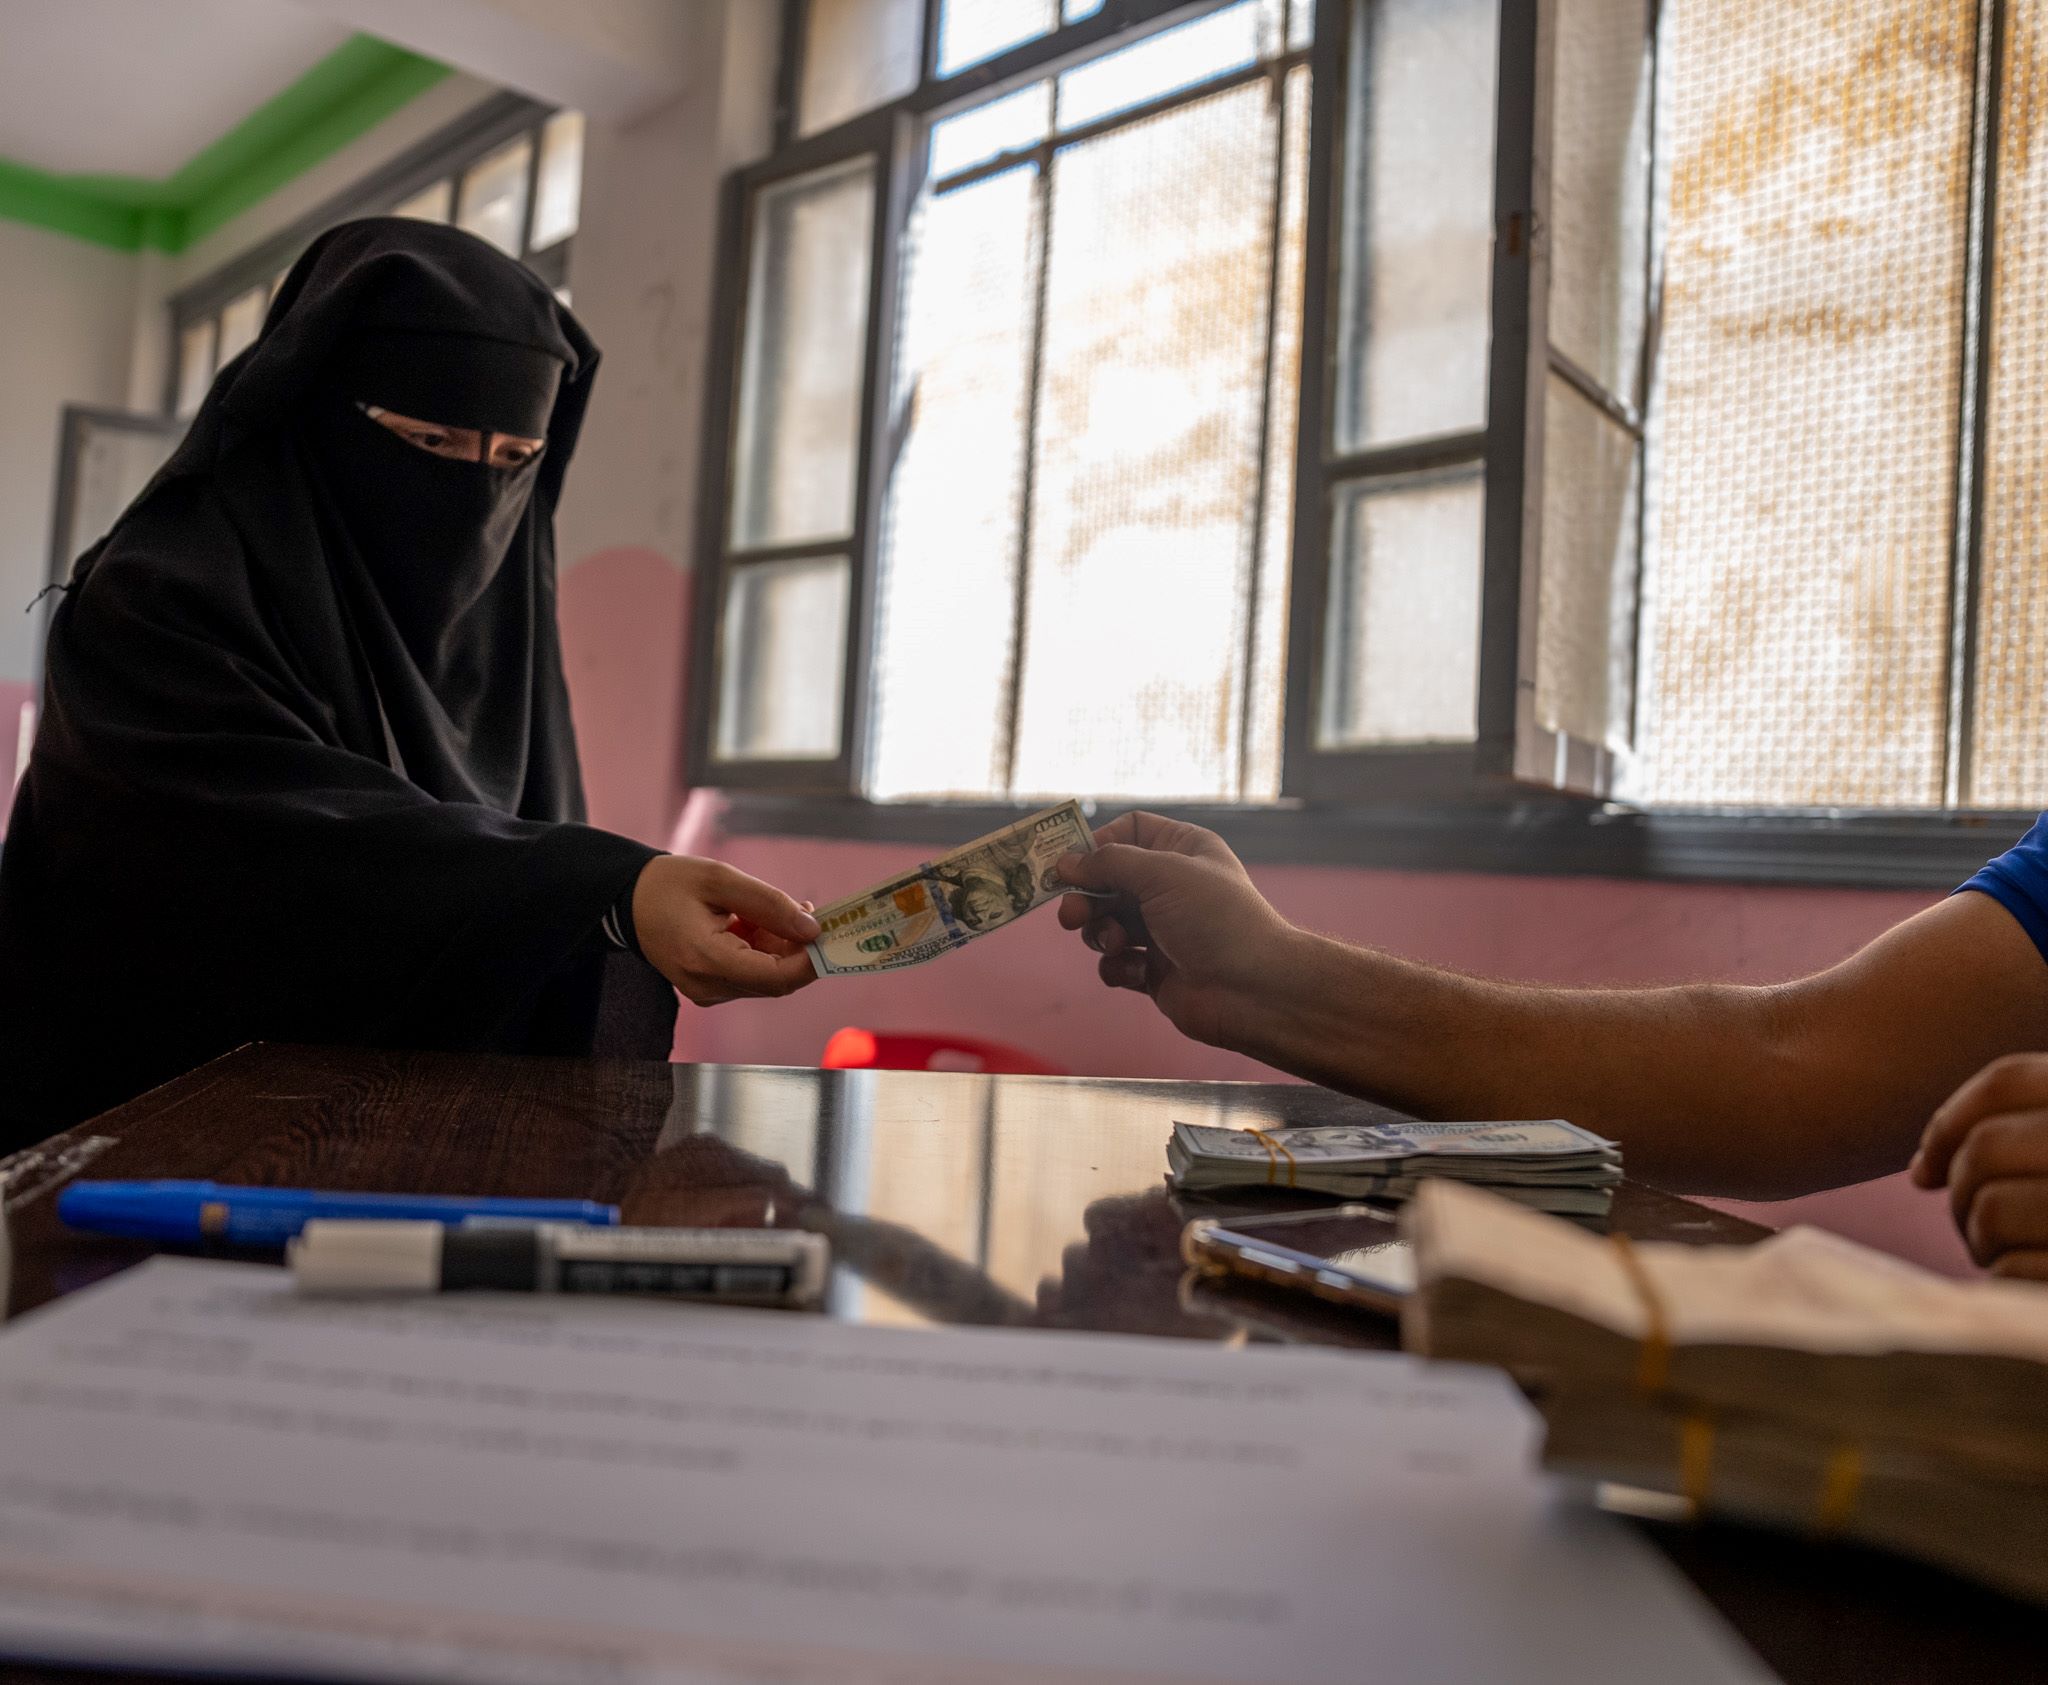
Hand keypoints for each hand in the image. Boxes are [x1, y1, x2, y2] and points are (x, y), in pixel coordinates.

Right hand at [630, 855, 819, 1005]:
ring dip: (782, 947)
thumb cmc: (669, 885)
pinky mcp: (710, 988)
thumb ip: (769, 904)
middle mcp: (707, 986)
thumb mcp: (721, 880)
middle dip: (800, 950)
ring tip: (778, 911)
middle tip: (811, 913)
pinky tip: (757, 923)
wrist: (628, 900)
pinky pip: (752, 975)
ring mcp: (707, 992)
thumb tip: (813, 929)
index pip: (777, 977)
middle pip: (777, 981)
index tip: (833, 933)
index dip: (812, 959)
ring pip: (767, 979)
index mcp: (706, 959)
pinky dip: (765, 951)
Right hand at [1054, 812, 1299, 1050]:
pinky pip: (1116, 962)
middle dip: (1087, 897)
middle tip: (1071, 915)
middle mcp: (1170, 886)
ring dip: (1102, 933)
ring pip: (1106, 922)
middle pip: (1108, 880)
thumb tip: (1065, 863)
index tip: (1070, 863)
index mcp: (1182, 850)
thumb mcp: (1163, 873)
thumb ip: (1109, 863)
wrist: (1252, 989)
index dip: (1098, 844)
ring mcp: (1161, 929)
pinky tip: (1138, 972)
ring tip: (1117, 943)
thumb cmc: (1215, 919)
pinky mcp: (1153, 969)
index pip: (1130, 831)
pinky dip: (1118, 966)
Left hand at [1911, 1053, 2047, 1277]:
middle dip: (1962, 1192)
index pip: (2008, 1081)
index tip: (1927, 1171)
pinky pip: (2015, 1269)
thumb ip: (2023, 1140)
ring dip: (1981, 1240)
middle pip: (1986, 1148)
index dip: (1950, 1122)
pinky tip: (2035, 1281)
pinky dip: (2009, 1280)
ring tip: (2008, 1254)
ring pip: (1992, 1210)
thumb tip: (1920, 1174)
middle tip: (1980, 1225)